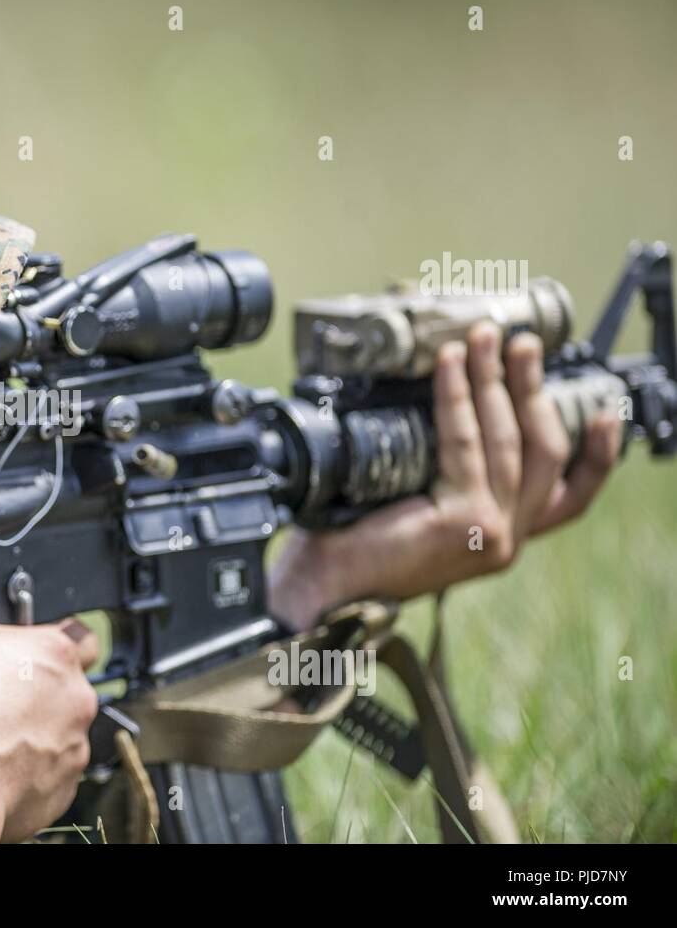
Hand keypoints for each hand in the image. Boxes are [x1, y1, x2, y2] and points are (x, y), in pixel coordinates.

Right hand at [0, 610, 99, 841]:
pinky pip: (47, 776)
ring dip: (31, 734)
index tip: (26, 653)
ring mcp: (75, 748)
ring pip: (59, 733)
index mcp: (55, 651)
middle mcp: (77, 697)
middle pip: (66, 687)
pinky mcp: (63, 792)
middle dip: (37, 691)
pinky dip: (24, 773)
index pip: (80, 634)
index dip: (53, 641)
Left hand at [271, 322, 622, 630]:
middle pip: (542, 452)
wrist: (320, 589)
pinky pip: (465, 441)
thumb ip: (447, 479)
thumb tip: (449, 408)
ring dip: (496, 380)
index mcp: (500, 539)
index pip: (568, 499)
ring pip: (509, 440)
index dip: (596, 457)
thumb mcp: (417, 510)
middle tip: (522, 343)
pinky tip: (449, 365)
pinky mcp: (464, 521)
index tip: (608, 414)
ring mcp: (490, 532)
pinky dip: (456, 396)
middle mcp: (505, 539)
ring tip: (484, 338)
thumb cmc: (351, 547)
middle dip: (534, 390)